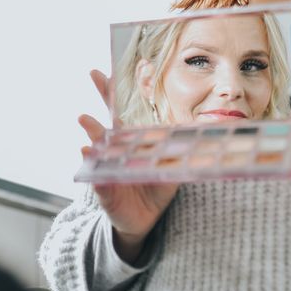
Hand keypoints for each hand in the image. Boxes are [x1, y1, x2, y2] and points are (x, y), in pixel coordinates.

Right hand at [80, 70, 178, 263]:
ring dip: (91, 131)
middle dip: (101, 95)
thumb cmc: (155, 190)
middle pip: (108, 115)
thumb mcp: (173, 169)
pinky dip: (90, 164)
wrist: (143, 222)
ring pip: (97, 145)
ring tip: (84, 118)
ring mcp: (107, 166)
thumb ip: (183, 152)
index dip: (119, 92)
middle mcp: (116, 149)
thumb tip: (205, 132)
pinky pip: (96, 175)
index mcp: (132, 141)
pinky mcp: (104, 187)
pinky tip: (85, 152)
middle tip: (94, 73)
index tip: (113, 69)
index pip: (124, 112)